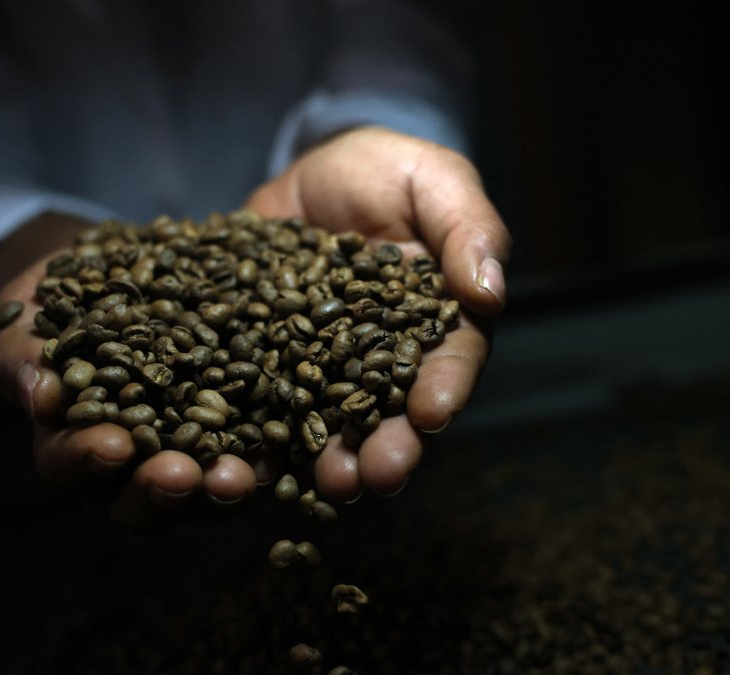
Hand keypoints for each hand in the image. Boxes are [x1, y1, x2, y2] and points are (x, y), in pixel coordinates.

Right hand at [0, 213, 256, 527]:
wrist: (111, 277)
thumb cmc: (52, 305)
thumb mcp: (28, 319)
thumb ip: (24, 355)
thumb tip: (38, 392)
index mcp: (71, 440)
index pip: (73, 463)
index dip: (89, 459)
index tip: (113, 446)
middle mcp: (132, 460)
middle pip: (142, 495)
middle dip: (161, 490)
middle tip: (181, 476)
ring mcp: (188, 447)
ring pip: (203, 484)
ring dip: (220, 485)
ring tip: (240, 475)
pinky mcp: (238, 424)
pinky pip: (255, 446)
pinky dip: (269, 447)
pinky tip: (286, 437)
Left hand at [246, 126, 510, 501]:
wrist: (312, 169)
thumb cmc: (390, 170)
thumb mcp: (436, 179)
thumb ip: (468, 229)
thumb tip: (491, 291)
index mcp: (436, 324)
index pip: (448, 363)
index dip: (442, 389)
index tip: (432, 413)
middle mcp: (383, 360)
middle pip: (386, 412)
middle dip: (382, 448)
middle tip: (369, 477)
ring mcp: (321, 366)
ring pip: (324, 423)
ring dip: (320, 458)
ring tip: (316, 483)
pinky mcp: (265, 360)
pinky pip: (257, 403)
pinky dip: (249, 436)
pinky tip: (238, 464)